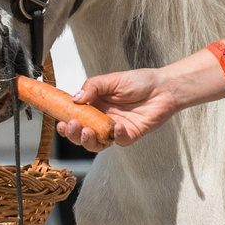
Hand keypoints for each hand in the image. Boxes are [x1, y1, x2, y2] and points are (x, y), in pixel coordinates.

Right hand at [67, 67, 183, 151]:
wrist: (163, 87)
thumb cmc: (139, 81)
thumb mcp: (111, 80)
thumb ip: (92, 88)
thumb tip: (75, 99)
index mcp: (95, 106)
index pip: (76, 118)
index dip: (67, 122)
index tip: (61, 121)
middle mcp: (103, 120)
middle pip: (83, 135)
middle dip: (75, 134)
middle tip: (73, 126)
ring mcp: (115, 130)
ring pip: (97, 144)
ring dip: (89, 141)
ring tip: (87, 131)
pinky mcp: (129, 136)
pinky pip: (119, 142)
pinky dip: (116, 136)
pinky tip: (116, 126)